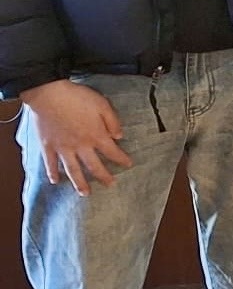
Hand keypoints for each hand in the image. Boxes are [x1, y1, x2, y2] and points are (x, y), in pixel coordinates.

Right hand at [20, 79, 132, 195]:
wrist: (49, 94)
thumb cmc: (77, 97)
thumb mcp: (103, 105)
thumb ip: (112, 122)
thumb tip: (119, 137)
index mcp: (96, 135)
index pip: (112, 152)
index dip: (122, 159)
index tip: (128, 165)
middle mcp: (80, 146)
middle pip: (94, 166)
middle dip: (104, 177)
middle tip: (110, 185)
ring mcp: (63, 148)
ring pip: (73, 170)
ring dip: (80, 183)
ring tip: (85, 194)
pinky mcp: (48, 146)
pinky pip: (50, 164)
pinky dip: (52, 173)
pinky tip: (55, 181)